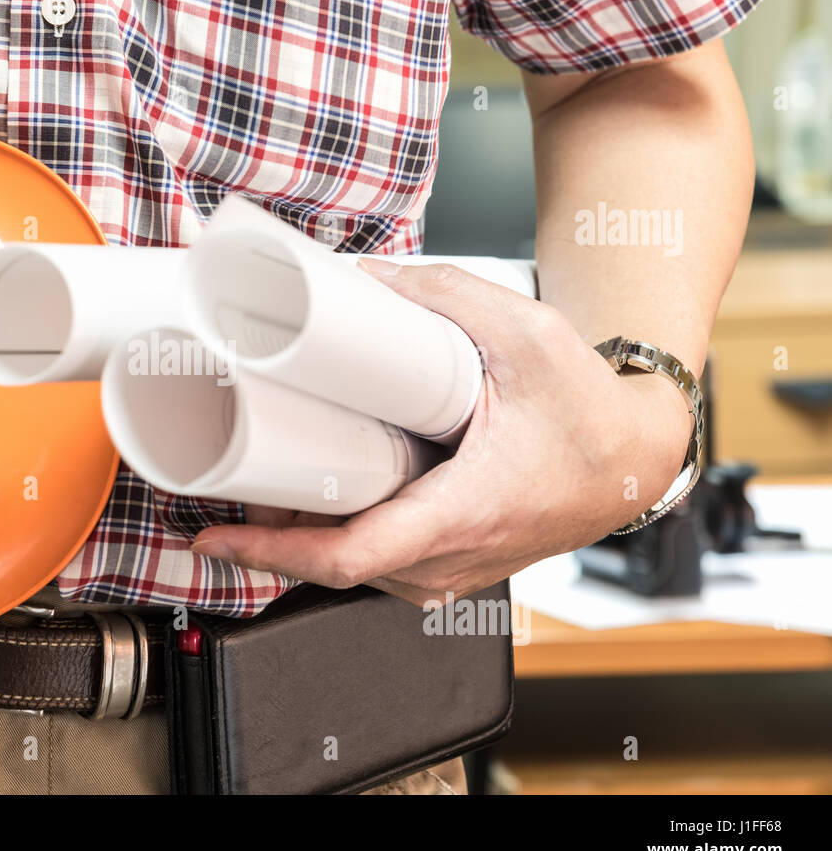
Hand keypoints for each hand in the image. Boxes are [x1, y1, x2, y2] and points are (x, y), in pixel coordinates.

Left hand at [190, 262, 692, 605]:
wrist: (638, 459)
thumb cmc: (591, 412)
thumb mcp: (527, 332)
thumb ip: (443, 296)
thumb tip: (363, 278)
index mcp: (463, 511)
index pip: (347, 556)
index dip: (268, 552)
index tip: (212, 536)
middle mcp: (453, 557)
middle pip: (335, 564)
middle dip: (270, 534)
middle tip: (219, 487)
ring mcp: (454, 571)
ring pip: (355, 571)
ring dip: (301, 539)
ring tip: (256, 491)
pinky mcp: (454, 567)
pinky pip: (380, 568)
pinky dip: (338, 542)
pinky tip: (313, 506)